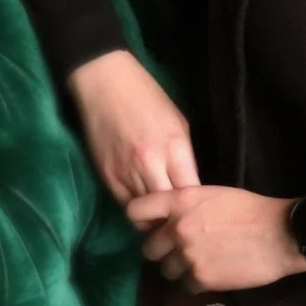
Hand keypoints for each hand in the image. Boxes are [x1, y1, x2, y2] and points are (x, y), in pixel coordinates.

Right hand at [66, 49, 199, 205]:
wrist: (106, 85)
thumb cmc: (149, 99)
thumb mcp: (179, 124)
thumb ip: (184, 157)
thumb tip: (190, 184)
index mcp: (175, 148)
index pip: (190, 191)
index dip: (195, 205)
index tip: (199, 209)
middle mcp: (151, 164)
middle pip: (167, 208)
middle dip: (175, 218)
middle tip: (180, 221)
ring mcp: (126, 173)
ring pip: (144, 212)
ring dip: (154, 218)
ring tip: (163, 219)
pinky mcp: (107, 177)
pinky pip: (124, 204)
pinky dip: (136, 209)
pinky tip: (144, 207)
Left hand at [126, 186, 305, 292]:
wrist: (281, 234)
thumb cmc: (251, 209)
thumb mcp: (214, 195)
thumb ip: (186, 205)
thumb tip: (166, 220)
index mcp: (181, 200)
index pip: (135, 211)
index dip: (140, 221)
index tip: (151, 227)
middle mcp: (178, 228)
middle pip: (148, 249)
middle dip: (162, 251)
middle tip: (181, 249)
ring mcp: (187, 255)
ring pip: (165, 270)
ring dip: (179, 268)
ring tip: (202, 261)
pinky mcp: (200, 279)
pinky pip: (184, 285)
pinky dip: (196, 282)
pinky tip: (214, 271)